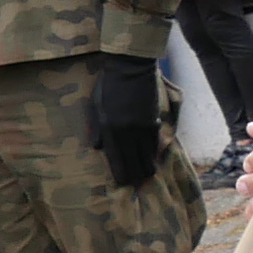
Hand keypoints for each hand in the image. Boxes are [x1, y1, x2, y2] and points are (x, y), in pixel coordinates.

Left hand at [90, 52, 164, 187]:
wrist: (130, 67)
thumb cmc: (108, 85)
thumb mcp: (97, 106)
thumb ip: (98, 128)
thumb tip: (98, 148)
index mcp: (109, 128)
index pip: (116, 158)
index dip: (121, 173)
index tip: (123, 183)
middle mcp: (126, 131)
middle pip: (133, 161)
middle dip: (135, 175)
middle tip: (137, 184)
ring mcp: (141, 126)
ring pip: (147, 155)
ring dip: (147, 167)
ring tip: (147, 176)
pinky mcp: (153, 119)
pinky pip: (155, 142)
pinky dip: (154, 152)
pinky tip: (153, 158)